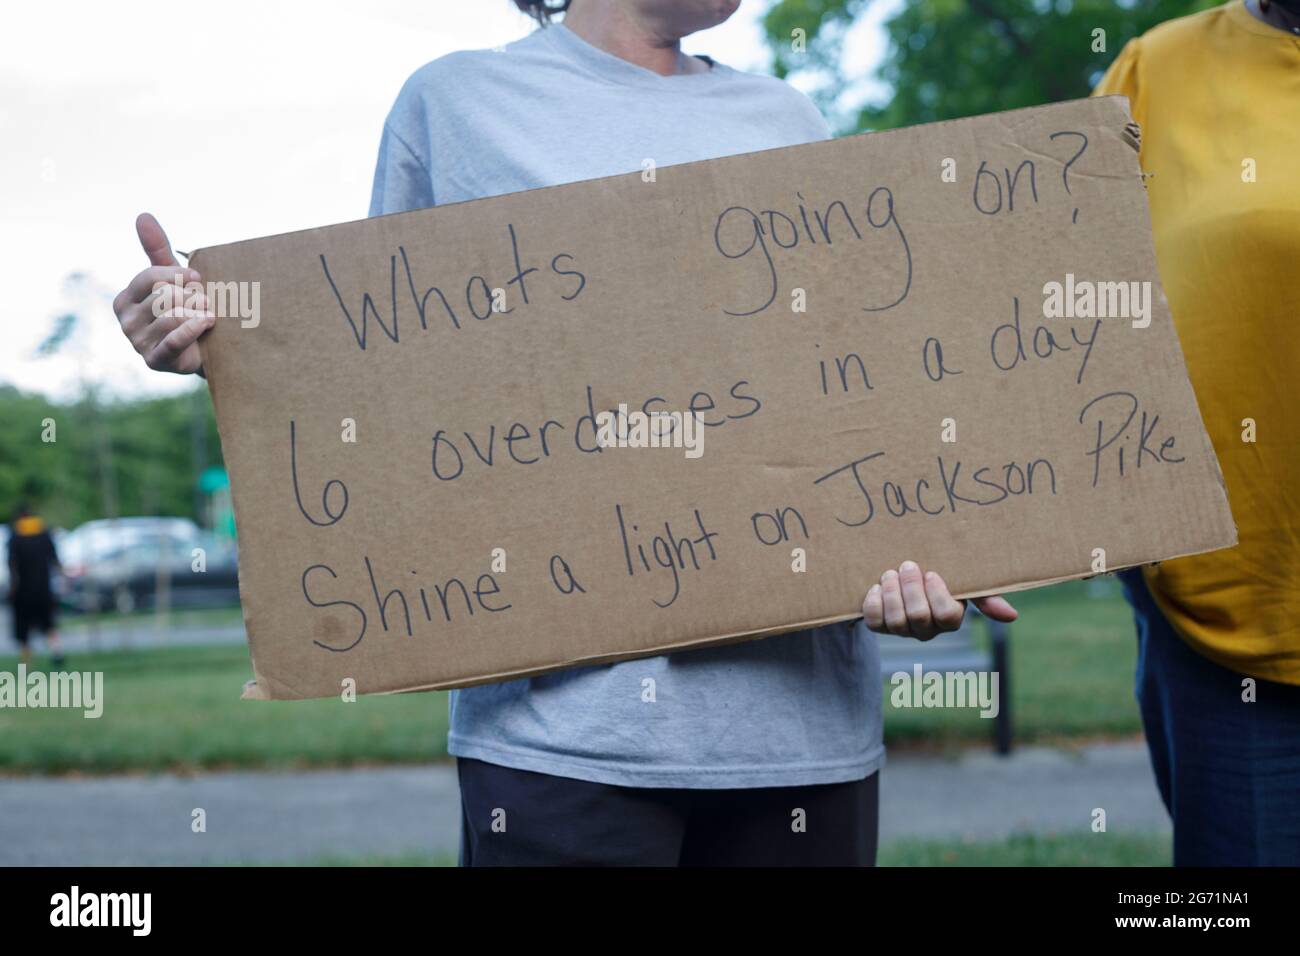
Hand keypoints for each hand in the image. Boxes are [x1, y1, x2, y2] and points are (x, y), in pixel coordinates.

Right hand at [112, 213, 212, 373]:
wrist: (203, 349)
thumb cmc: (185, 308)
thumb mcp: (172, 278)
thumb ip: (157, 249)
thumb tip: (142, 215)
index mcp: (124, 299)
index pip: (149, 277)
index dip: (176, 274)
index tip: (197, 277)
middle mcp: (125, 321)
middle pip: (162, 297)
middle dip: (190, 296)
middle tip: (205, 300)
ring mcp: (137, 343)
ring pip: (170, 317)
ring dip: (197, 312)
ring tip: (208, 313)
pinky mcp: (155, 361)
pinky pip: (174, 340)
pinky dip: (194, 328)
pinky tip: (208, 321)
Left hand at [862, 560, 1016, 640]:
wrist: (904, 567)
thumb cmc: (941, 573)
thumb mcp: (963, 580)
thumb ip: (986, 596)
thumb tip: (1012, 616)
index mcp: (950, 618)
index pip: (947, 617)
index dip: (937, 595)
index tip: (932, 572)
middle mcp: (928, 629)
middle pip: (919, 617)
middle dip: (911, 588)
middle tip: (908, 565)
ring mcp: (903, 630)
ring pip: (896, 621)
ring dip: (892, 593)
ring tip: (891, 573)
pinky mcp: (880, 626)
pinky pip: (874, 622)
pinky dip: (873, 602)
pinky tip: (876, 586)